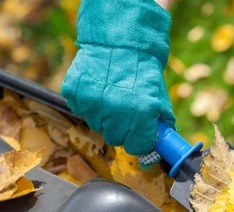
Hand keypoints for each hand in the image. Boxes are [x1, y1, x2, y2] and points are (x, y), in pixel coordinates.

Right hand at [62, 0, 174, 155]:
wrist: (119, 39)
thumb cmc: (143, 69)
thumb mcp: (158, 96)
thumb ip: (159, 124)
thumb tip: (158, 150)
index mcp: (142, 112)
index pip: (137, 146)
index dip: (139, 140)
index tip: (139, 134)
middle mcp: (116, 110)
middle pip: (115, 138)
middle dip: (121, 128)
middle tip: (124, 111)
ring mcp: (92, 102)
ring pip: (96, 125)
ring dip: (104, 115)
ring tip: (110, 94)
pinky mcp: (74, 93)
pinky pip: (81, 110)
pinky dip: (88, 103)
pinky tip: (97, 87)